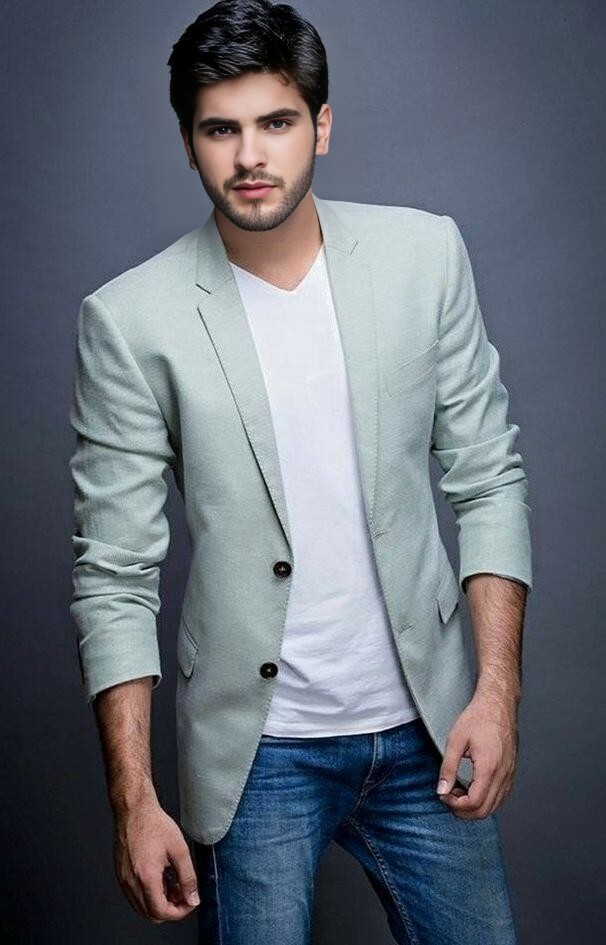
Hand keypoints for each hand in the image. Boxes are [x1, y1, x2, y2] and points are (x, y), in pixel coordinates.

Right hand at [113, 795, 199, 922]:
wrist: (134, 811)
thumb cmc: (154, 824)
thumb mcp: (179, 850)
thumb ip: (188, 877)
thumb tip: (193, 898)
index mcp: (146, 877)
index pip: (162, 912)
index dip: (179, 912)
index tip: (190, 900)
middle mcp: (131, 883)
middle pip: (151, 914)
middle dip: (170, 908)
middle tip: (182, 891)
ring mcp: (124, 880)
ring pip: (142, 907)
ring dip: (159, 902)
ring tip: (172, 882)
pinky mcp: (121, 875)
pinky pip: (135, 896)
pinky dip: (149, 894)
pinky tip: (160, 876)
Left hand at [435, 691, 518, 818]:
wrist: (498, 705)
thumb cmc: (478, 718)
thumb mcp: (455, 740)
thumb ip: (448, 768)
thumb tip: (441, 790)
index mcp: (489, 767)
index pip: (474, 803)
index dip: (455, 804)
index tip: (443, 794)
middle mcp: (503, 775)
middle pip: (485, 811)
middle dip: (463, 810)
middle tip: (448, 796)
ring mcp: (509, 775)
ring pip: (494, 806)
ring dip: (474, 806)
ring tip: (458, 790)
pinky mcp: (511, 772)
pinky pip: (500, 796)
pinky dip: (485, 800)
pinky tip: (471, 787)